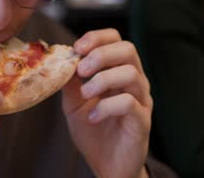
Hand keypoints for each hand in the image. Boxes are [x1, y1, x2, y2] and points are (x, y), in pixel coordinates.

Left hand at [62, 29, 151, 177]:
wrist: (107, 166)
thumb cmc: (94, 132)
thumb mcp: (73, 104)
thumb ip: (70, 83)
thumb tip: (60, 61)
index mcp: (118, 72)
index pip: (116, 40)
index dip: (97, 37)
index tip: (77, 48)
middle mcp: (134, 81)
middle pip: (128, 49)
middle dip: (101, 54)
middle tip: (81, 71)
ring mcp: (141, 100)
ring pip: (130, 74)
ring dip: (102, 80)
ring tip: (86, 95)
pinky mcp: (143, 121)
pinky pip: (129, 103)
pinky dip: (107, 107)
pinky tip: (94, 117)